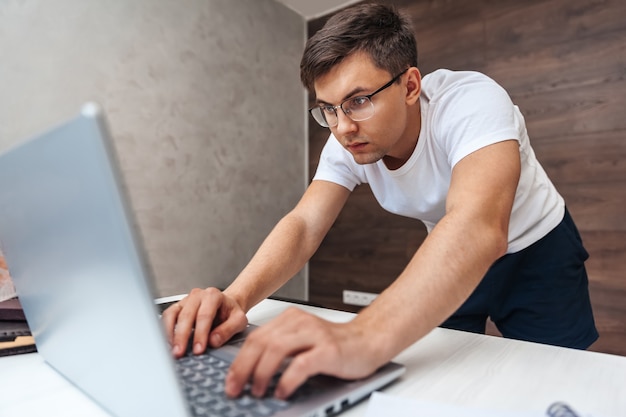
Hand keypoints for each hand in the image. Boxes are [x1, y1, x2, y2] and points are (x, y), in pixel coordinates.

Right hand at [161, 287, 247, 357]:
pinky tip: (168, 343)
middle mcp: (197, 295)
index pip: (204, 315)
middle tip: (180, 353)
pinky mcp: (178, 307)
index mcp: (213, 296)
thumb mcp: (239, 320)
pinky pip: (167, 316)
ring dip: (170, 334)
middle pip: (186, 315)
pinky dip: (165, 330)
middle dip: (182, 336)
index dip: (200, 334)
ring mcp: (186, 300)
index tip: (198, 349)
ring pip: (173, 315)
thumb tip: (213, 341)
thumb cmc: (231, 313)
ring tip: (172, 350)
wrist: (227, 305)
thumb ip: (228, 330)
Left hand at [224, 307, 381, 399]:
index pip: (255, 338)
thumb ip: (280, 350)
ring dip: (261, 373)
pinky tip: (282, 391)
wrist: (369, 341)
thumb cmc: (335, 346)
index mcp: (290, 319)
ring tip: (257, 391)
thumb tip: (250, 374)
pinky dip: (287, 379)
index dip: (239, 361)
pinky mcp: (329, 350)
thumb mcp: (302, 341)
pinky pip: (301, 364)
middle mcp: (300, 323)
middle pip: (261, 343)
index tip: (230, 380)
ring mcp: (315, 335)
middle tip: (235, 389)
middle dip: (243, 368)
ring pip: (276, 350)